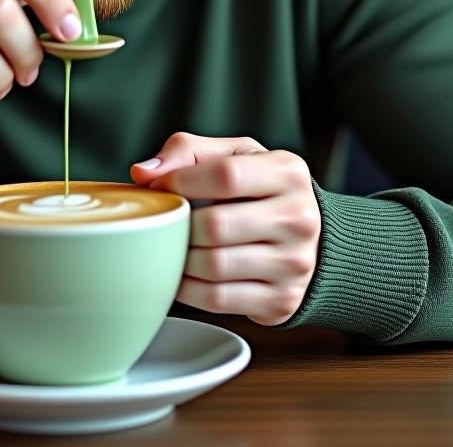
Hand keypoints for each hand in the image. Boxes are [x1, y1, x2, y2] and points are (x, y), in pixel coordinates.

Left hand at [130, 133, 320, 324]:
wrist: (307, 237)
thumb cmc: (258, 189)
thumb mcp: (233, 155)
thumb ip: (188, 152)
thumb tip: (144, 173)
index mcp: (288, 172)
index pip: (226, 174)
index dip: (182, 181)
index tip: (160, 187)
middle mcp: (299, 217)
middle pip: (216, 225)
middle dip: (179, 225)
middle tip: (164, 223)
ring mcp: (294, 263)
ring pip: (215, 265)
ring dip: (181, 258)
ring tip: (172, 246)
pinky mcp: (281, 300)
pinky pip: (218, 299)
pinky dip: (188, 288)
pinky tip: (182, 274)